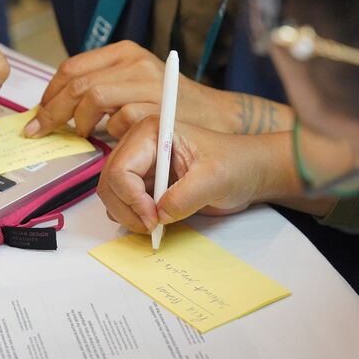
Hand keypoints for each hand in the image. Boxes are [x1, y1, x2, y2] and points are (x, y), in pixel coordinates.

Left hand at [23, 41, 228, 139]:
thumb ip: (104, 88)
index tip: (39, 114)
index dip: (50, 93)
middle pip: (77, 82)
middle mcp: (135, 61)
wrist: (218, 117)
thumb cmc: (171, 106)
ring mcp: (147, 81)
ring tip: (81, 136)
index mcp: (124, 52)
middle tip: (41, 131)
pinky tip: (110, 142)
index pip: (72, 67)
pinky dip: (109, 133)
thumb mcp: (135, 84)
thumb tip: (57, 107)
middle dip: (53, 111)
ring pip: (93, 97)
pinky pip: (119, 119)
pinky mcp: (158, 105)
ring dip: (79, 122)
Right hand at [98, 117, 310, 233]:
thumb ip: (185, 196)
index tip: (154, 219)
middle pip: (109, 183)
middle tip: (153, 227)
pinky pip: (124, 203)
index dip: (132, 198)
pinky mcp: (145, 184)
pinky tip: (156, 221)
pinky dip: (133, 218)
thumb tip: (159, 215)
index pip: (121, 168)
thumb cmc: (237, 164)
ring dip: (128, 216)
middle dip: (127, 210)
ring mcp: (141, 165)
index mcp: (152, 131)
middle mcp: (139, 146)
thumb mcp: (214, 178)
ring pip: (112, 195)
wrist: (249, 172)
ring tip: (156, 224)